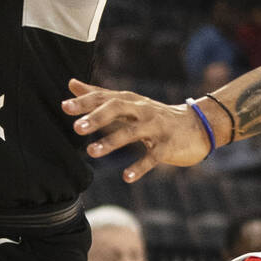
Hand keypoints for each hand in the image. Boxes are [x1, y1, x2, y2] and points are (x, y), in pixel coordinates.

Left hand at [61, 78, 210, 181]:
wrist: (196, 126)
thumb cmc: (154, 115)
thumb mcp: (128, 103)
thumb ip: (99, 95)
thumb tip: (71, 83)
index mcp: (130, 100)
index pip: (105, 97)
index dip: (85, 102)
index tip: (64, 107)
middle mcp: (142, 110)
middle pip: (118, 108)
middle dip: (97, 117)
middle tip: (77, 128)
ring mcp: (156, 127)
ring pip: (132, 132)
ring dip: (111, 142)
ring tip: (91, 152)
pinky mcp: (168, 145)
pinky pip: (153, 156)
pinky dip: (140, 166)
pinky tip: (126, 177)